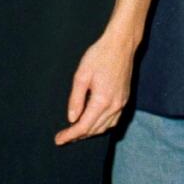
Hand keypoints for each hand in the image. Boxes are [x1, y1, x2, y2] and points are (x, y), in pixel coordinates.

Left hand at [54, 28, 133, 144]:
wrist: (121, 43)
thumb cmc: (100, 55)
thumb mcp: (82, 74)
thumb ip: (76, 99)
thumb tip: (71, 118)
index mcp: (102, 100)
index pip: (84, 126)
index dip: (70, 135)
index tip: (58, 139)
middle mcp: (114, 105)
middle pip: (94, 129)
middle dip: (78, 135)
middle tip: (64, 136)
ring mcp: (121, 103)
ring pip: (105, 127)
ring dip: (90, 132)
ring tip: (76, 131)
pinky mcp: (125, 98)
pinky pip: (113, 120)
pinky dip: (102, 126)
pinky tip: (94, 122)